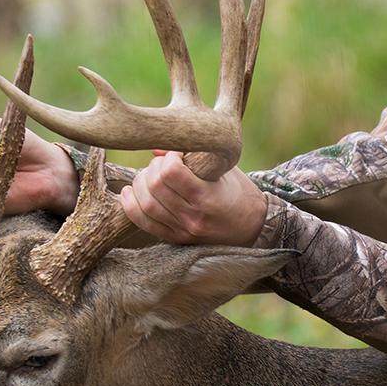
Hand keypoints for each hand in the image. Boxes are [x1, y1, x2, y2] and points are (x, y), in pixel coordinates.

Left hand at [120, 151, 266, 245]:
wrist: (255, 228)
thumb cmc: (241, 193)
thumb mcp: (224, 169)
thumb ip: (193, 156)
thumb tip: (157, 147)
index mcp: (208, 197)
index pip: (171, 172)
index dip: (168, 157)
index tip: (178, 154)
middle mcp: (194, 217)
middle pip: (154, 186)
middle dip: (153, 168)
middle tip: (163, 164)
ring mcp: (184, 230)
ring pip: (146, 204)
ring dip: (141, 184)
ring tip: (150, 175)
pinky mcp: (176, 239)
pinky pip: (144, 223)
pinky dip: (131, 206)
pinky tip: (130, 191)